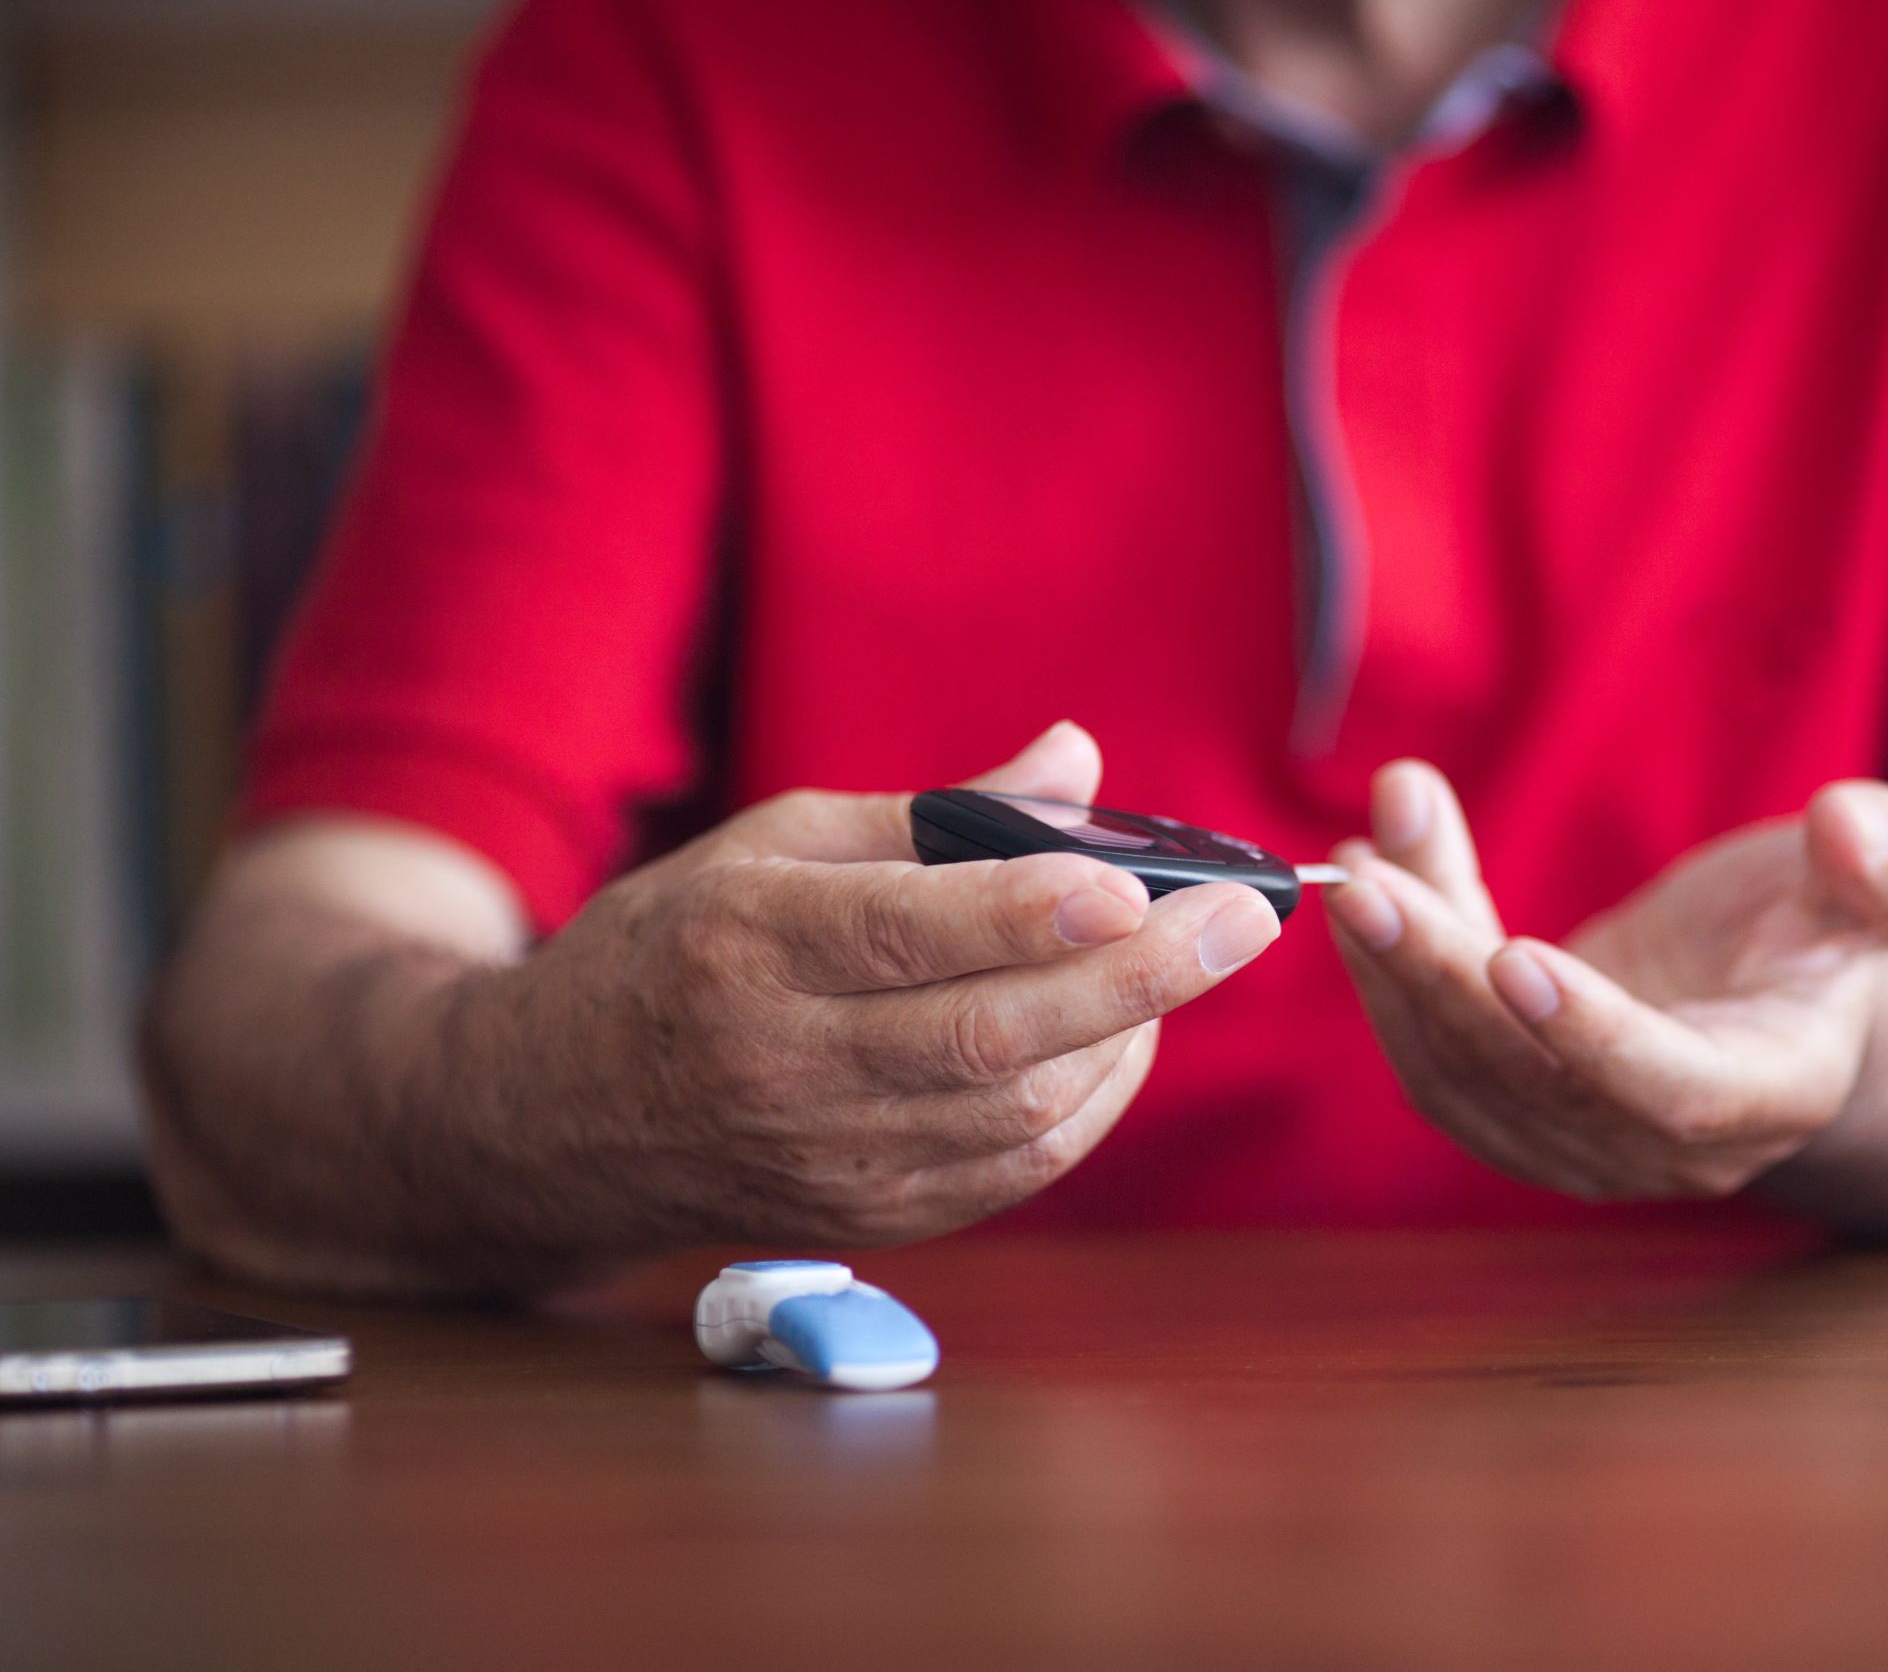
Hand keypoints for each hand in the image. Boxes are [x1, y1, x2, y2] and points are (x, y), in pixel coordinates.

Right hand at [509, 722, 1281, 1245]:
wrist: (552, 1118)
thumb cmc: (675, 950)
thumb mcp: (770, 845)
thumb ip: (935, 812)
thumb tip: (1079, 758)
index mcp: (744, 947)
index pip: (902, 935)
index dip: (1026, 914)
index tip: (1133, 881)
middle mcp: (783, 1064)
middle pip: (986, 1036)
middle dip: (1136, 977)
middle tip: (1245, 919)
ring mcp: (826, 1158)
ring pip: (1015, 1115)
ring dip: (1126, 1037)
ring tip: (1190, 961)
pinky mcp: (867, 1219)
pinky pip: (1011, 1173)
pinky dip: (1088, 1105)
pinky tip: (1123, 1039)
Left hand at [1322, 761, 1887, 1199]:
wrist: (1767, 990)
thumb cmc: (1823, 926)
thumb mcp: (1878, 881)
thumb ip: (1880, 860)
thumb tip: (1849, 822)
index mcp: (1773, 1092)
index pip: (1671, 1088)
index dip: (1591, 1034)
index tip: (1512, 955)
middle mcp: (1668, 1145)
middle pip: (1532, 1079)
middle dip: (1442, 976)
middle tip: (1370, 882)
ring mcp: (1581, 1145)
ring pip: (1463, 1071)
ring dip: (1395, 970)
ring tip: (1355, 862)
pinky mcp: (1515, 1119)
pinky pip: (1434, 1059)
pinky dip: (1389, 976)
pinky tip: (1369, 881)